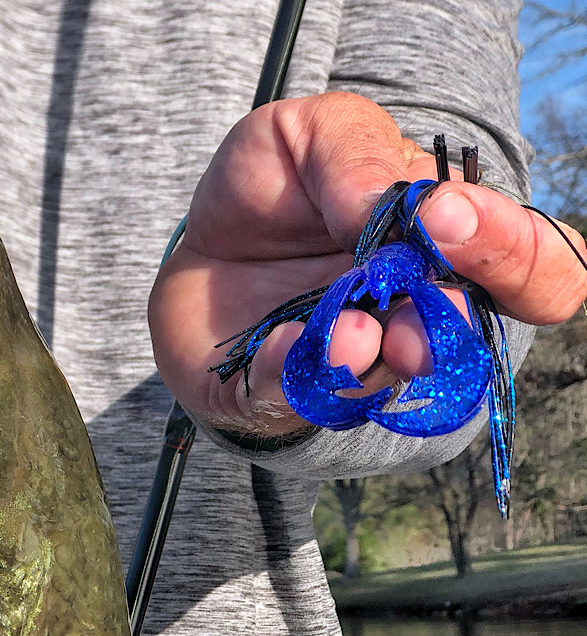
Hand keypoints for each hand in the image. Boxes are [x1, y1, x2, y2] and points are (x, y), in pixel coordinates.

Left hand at [148, 92, 586, 437]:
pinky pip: (295, 399)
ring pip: (385, 380)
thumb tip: (399, 210)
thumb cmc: (278, 185)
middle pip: (474, 343)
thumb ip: (360, 155)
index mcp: (453, 247)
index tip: (446, 217)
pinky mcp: (283, 393)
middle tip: (421, 305)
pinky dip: (291, 373)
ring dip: (372, 356)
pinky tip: (281, 344)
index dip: (513, 251)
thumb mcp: (311, 134)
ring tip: (348, 330)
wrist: (198, 241)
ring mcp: (354, 363)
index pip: (540, 266)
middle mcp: (419, 317)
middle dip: (448, 324)